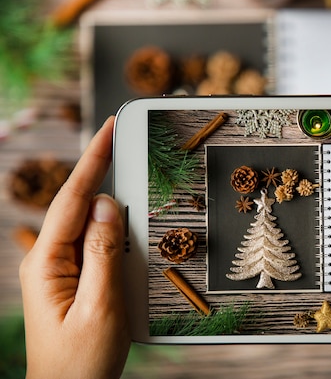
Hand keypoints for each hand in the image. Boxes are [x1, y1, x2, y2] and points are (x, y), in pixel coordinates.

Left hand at [20, 117, 129, 378]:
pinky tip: (123, 221)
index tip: (107, 129)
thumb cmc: (81, 361)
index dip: (92, 161)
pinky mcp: (72, 279)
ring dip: (108, 198)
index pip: (73, 200)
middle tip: (122, 139)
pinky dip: (110, 226)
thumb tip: (109, 205)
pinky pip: (92, 242)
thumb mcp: (99, 306)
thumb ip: (103, 253)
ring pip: (87, 222)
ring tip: (127, 172)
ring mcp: (59, 270)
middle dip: (100, 169)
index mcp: (48, 264)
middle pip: (78, 204)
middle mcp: (49, 261)